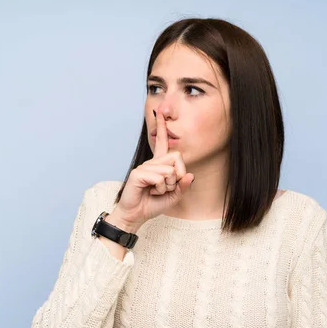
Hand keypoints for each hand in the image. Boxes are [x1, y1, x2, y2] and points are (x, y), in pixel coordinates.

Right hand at [112, 109, 194, 228]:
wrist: (136, 215)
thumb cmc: (152, 205)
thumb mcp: (173, 196)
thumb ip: (183, 186)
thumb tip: (190, 175)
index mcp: (159, 165)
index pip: (163, 143)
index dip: (162, 127)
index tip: (159, 112)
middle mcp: (152, 163)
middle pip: (176, 158)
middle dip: (177, 177)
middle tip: (166, 188)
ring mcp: (144, 167)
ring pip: (169, 170)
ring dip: (167, 186)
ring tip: (155, 191)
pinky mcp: (138, 173)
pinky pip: (159, 177)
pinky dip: (159, 188)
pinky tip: (150, 191)